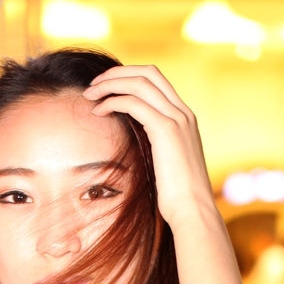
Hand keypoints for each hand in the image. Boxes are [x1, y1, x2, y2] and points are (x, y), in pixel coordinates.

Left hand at [83, 65, 212, 231]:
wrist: (193, 210)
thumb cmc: (179, 198)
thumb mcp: (169, 165)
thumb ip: (158, 148)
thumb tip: (138, 148)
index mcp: (185, 118)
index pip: (157, 81)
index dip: (129, 77)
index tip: (107, 88)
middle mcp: (183, 113)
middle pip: (148, 72)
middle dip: (117, 73)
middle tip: (94, 85)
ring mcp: (177, 119)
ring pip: (140, 83)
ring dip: (110, 84)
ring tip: (90, 95)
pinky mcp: (166, 130)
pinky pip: (134, 103)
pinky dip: (113, 101)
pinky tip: (98, 111)